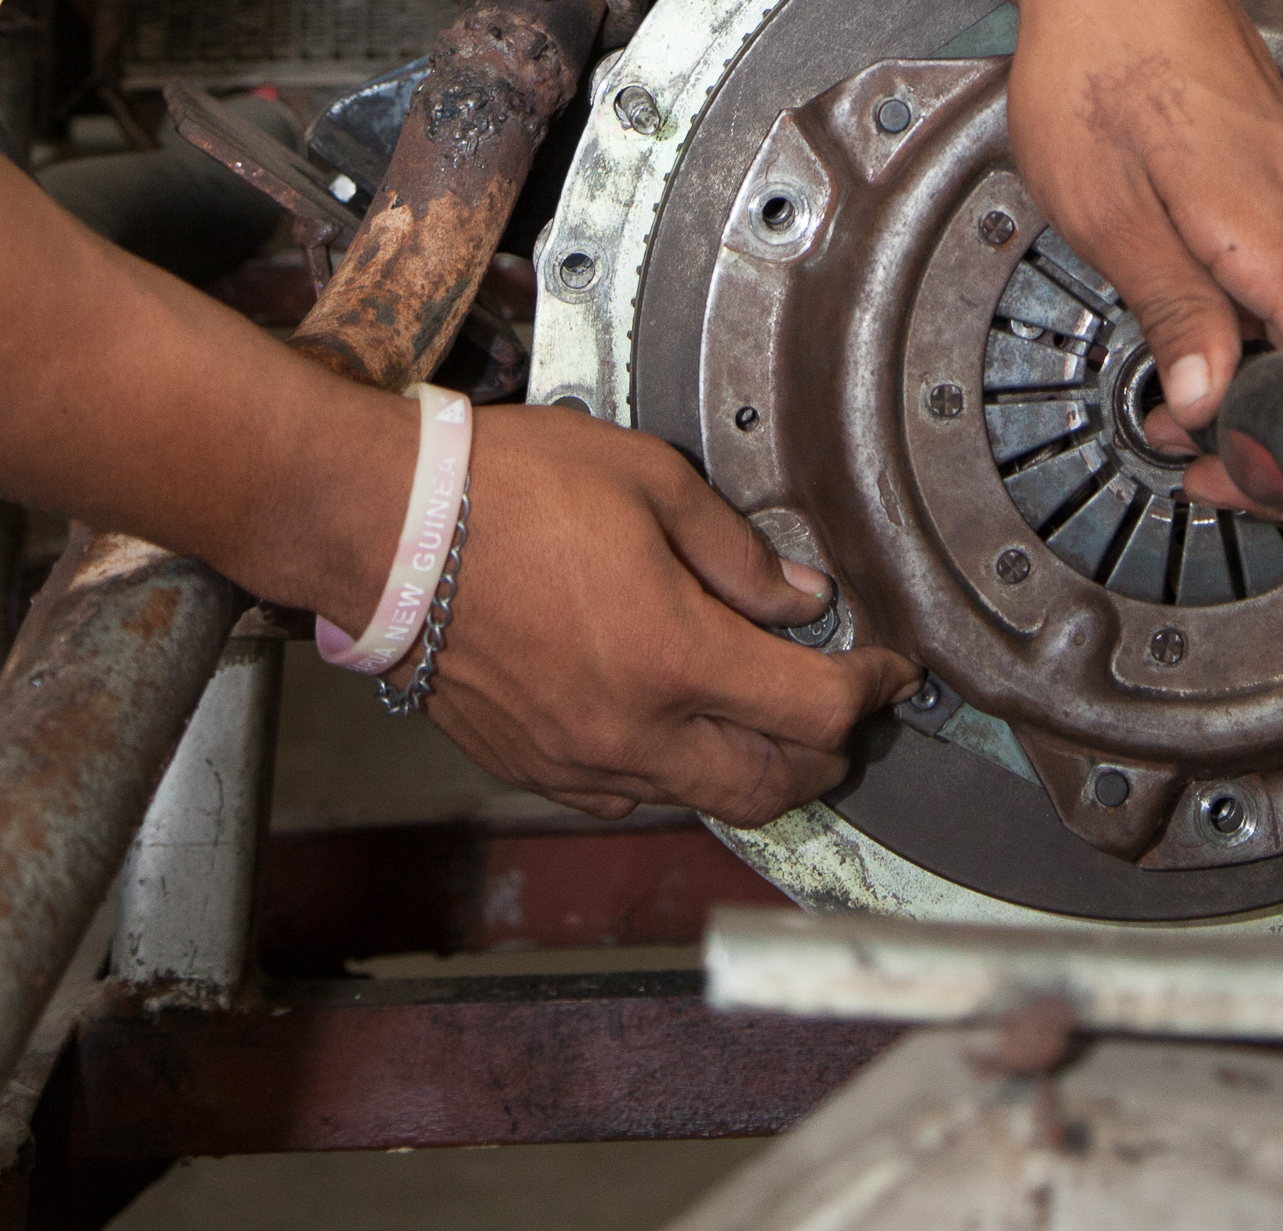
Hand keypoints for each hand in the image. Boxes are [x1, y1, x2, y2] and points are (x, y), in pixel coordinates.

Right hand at [416, 407, 914, 821]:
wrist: (390, 530)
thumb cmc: (507, 490)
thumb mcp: (649, 481)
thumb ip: (737, 552)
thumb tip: (800, 597)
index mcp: (673, 657)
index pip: (813, 710)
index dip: (871, 689)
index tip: (892, 667)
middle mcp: (632, 731)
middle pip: (772, 784)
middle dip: (829, 752)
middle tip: (848, 706)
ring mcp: (579, 761)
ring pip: (703, 800)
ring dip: (756, 770)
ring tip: (775, 718)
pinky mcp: (534, 768)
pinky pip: (632, 796)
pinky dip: (678, 775)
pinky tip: (683, 727)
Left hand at [1001, 0, 1282, 516]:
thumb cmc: (1099, 56)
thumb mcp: (1107, 208)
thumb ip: (1173, 312)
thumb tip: (1208, 407)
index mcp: (1279, 234)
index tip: (1229, 476)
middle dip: (1277, 431)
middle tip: (1193, 457)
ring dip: (1265, 377)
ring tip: (1176, 396)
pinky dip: (1260, 323)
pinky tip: (1191, 323)